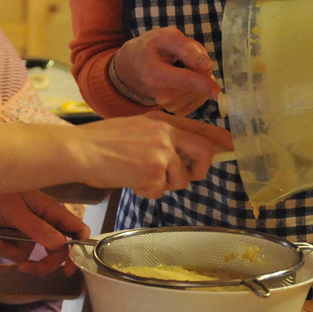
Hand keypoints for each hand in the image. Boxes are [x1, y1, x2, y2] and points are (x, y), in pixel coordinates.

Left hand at [0, 191, 88, 274]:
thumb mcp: (16, 210)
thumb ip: (37, 227)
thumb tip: (60, 245)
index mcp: (50, 210)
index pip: (76, 229)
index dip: (79, 248)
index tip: (70, 267)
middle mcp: (44, 222)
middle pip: (57, 250)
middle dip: (43, 263)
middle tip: (27, 267)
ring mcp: (28, 231)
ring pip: (31, 255)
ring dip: (10, 252)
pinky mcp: (13, 237)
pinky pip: (13, 253)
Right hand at [72, 111, 232, 197]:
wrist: (80, 150)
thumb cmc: (100, 142)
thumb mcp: (134, 128)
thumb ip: (158, 137)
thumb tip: (179, 154)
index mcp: (160, 120)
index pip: (200, 128)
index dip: (219, 138)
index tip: (232, 146)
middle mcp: (165, 133)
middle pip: (203, 152)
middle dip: (200, 169)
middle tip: (186, 176)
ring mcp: (161, 152)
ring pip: (181, 178)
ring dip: (163, 184)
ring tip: (139, 176)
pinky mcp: (153, 172)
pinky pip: (161, 190)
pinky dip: (146, 191)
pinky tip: (129, 181)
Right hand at [111, 27, 220, 113]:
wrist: (139, 65)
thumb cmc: (155, 48)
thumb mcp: (167, 37)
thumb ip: (186, 47)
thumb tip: (206, 65)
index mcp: (155, 74)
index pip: (185, 79)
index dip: (204, 83)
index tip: (218, 92)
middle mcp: (161, 95)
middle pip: (198, 84)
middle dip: (202, 70)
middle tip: (187, 58)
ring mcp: (169, 106)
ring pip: (201, 92)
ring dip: (200, 79)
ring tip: (182, 69)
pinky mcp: (177, 111)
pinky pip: (200, 99)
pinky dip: (198, 89)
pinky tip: (185, 81)